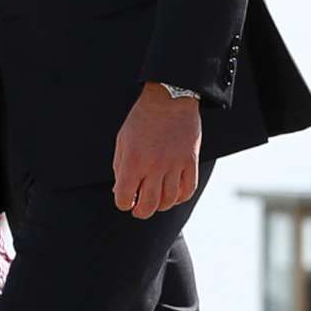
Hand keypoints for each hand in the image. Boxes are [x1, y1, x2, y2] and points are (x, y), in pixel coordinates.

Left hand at [114, 84, 200, 218]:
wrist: (169, 98)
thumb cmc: (142, 119)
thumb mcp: (122, 140)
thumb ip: (120, 167)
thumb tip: (120, 191)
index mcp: (133, 161)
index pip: (125, 198)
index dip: (123, 203)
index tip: (125, 200)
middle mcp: (154, 166)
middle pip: (148, 205)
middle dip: (141, 212)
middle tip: (139, 209)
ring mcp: (174, 165)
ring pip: (169, 200)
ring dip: (161, 205)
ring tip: (156, 200)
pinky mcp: (190, 161)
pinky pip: (188, 190)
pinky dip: (180, 198)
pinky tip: (174, 195)